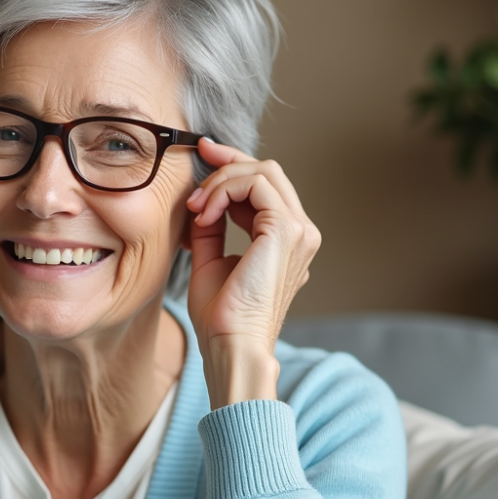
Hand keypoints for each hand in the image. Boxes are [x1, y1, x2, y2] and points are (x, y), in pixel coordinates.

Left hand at [184, 139, 320, 406]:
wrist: (230, 344)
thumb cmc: (221, 316)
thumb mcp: (209, 260)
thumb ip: (211, 228)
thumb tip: (202, 201)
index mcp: (286, 240)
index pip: (265, 186)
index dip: (234, 165)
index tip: (204, 154)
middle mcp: (301, 232)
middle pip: (268, 170)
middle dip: (227, 161)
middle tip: (196, 162)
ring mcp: (299, 231)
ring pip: (263, 171)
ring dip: (222, 180)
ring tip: (197, 207)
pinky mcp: (286, 230)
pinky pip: (256, 184)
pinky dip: (225, 190)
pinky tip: (206, 213)